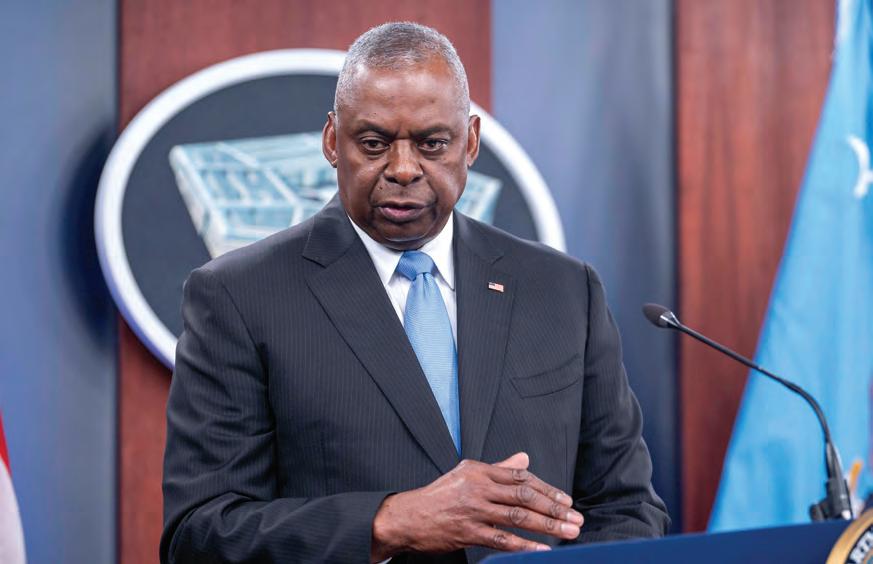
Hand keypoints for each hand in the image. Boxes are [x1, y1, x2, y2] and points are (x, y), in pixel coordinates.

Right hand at [370, 452, 582, 560]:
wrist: (407, 517)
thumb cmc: (439, 496)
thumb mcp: (467, 474)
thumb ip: (498, 468)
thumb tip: (524, 459)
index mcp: (480, 470)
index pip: (521, 478)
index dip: (547, 489)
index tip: (566, 500)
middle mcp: (478, 487)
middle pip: (524, 495)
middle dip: (554, 508)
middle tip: (575, 517)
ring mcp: (473, 510)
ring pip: (518, 516)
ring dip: (547, 525)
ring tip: (568, 531)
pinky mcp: (468, 532)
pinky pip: (502, 539)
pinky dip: (525, 545)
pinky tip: (542, 550)